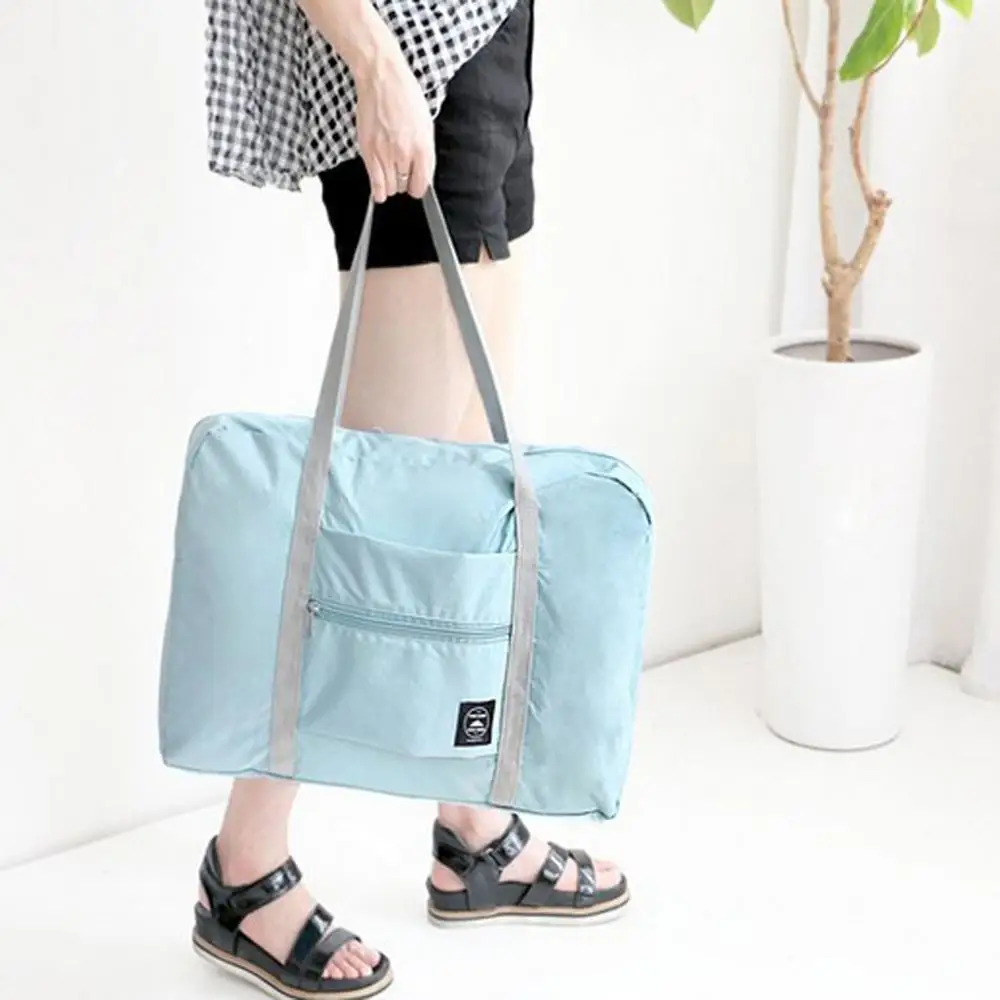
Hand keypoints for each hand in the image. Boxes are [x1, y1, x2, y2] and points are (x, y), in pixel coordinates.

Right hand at [355, 54, 434, 202]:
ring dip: (390, 184)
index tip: (415, 183)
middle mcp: (404, 154)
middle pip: (404, 186)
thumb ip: (425, 152)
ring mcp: (385, 154)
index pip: (422, 184)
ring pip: (389, 187)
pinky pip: (374, 182)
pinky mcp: (368, 151)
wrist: (382, 79)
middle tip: (401, 171)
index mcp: (422, 147)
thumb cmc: (405, 96)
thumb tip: (422, 172)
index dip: (418, 186)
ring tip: (390, 174)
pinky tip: (379, 191)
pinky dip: (377, 190)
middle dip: (404, 182)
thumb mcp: (426, 124)